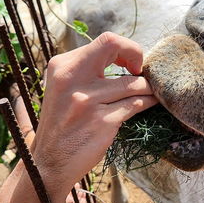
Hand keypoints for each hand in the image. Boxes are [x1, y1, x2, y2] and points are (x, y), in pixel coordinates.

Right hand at [31, 32, 157, 197]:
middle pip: (115, 46)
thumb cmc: (64, 123)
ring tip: (153, 92)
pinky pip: (136, 104)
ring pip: (133, 83)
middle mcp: (72, 78)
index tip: (132, 65)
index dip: (126, 48)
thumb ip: (89, 71)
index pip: (105, 40)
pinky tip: (152, 103)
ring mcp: (87, 100)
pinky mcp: (102, 121)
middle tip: (143, 72)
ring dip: (149, 88)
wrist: (50, 162)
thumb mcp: (66, 89)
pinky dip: (149, 102)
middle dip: (138, 55)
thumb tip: (127, 57)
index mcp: (63, 66)